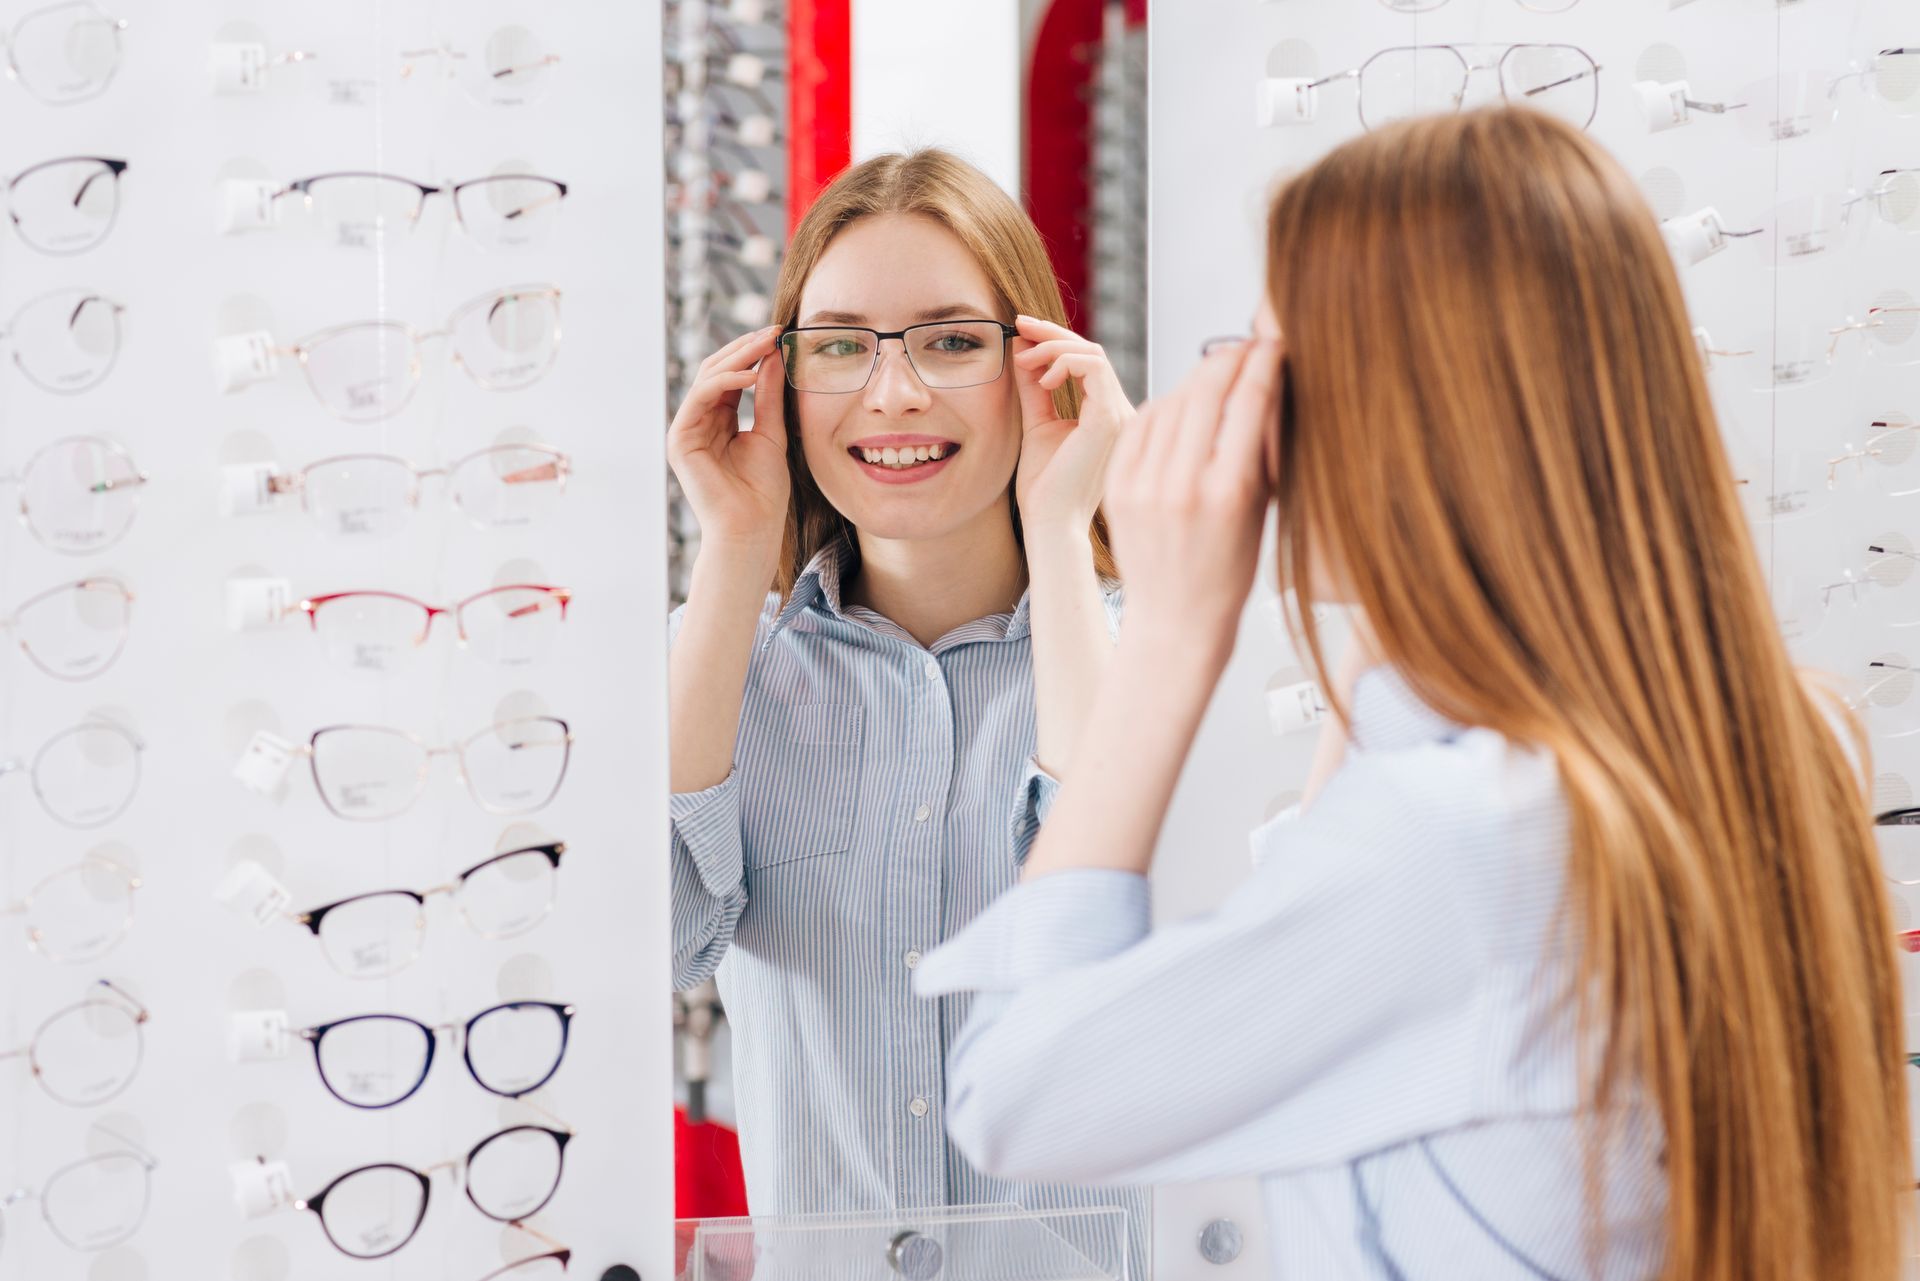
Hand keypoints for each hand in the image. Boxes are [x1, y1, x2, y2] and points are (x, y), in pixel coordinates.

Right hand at [667, 326, 791, 563]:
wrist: (752, 528)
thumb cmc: (763, 491)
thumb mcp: (772, 433)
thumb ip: (768, 396)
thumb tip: (774, 356)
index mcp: (718, 421)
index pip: (732, 377)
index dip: (754, 353)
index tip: (781, 334)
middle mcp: (698, 422)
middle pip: (717, 371)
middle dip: (746, 348)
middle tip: (774, 330)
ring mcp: (686, 430)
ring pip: (707, 378)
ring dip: (738, 357)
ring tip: (767, 344)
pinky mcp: (680, 439)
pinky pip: (700, 397)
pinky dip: (726, 381)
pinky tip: (752, 374)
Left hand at [1011, 315, 1132, 538]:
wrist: (1050, 521)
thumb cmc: (1044, 486)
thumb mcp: (1037, 424)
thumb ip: (1034, 388)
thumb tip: (1022, 348)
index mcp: (1107, 415)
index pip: (1088, 362)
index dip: (1056, 341)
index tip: (1021, 330)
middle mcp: (1121, 412)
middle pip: (1092, 352)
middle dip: (1052, 333)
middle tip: (1018, 325)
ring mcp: (1120, 415)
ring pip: (1094, 354)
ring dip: (1054, 348)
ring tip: (1024, 360)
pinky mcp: (1110, 419)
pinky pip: (1093, 368)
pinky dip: (1064, 363)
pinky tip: (1042, 380)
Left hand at [1104, 338, 1283, 662]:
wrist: (1176, 619)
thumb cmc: (1232, 567)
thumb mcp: (1260, 509)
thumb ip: (1261, 448)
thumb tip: (1269, 383)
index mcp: (1229, 492)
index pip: (1249, 401)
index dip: (1264, 362)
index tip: (1276, 342)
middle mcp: (1183, 485)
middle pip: (1206, 391)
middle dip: (1229, 358)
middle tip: (1246, 344)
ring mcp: (1144, 486)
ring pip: (1172, 402)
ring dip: (1197, 377)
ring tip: (1218, 369)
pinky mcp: (1119, 488)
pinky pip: (1142, 425)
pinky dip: (1166, 405)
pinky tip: (1183, 400)